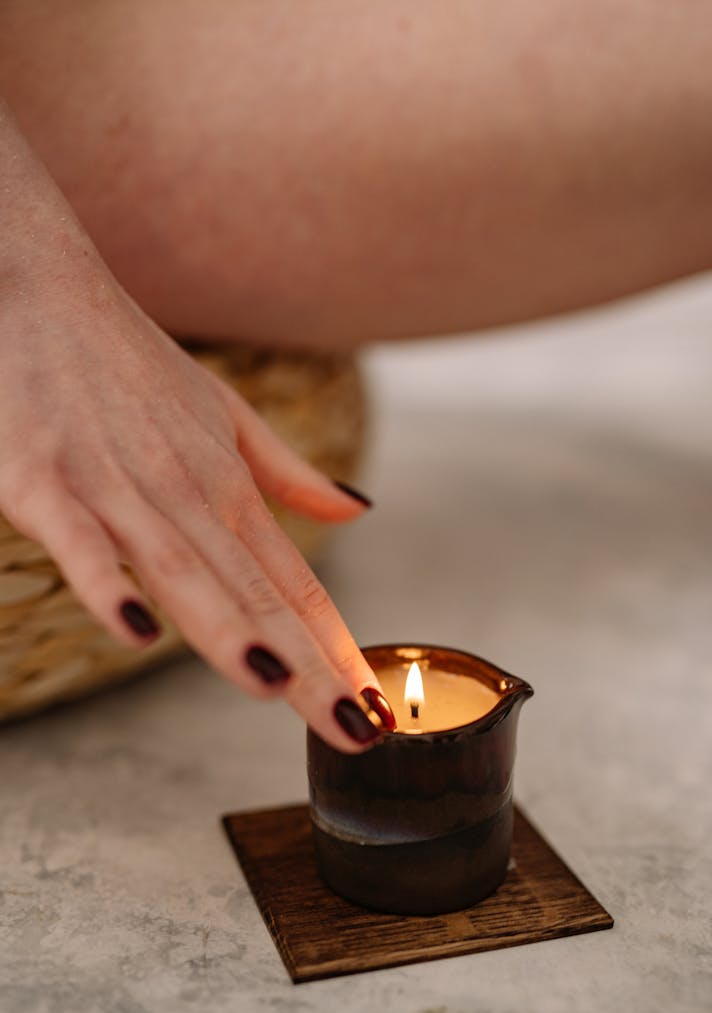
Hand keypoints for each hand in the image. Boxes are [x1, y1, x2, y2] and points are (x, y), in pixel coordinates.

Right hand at [0, 262, 394, 749]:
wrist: (36, 283)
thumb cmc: (127, 359)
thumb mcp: (222, 412)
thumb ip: (288, 471)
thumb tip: (357, 509)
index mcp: (226, 487)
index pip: (295, 583)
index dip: (336, 647)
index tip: (372, 704)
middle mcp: (185, 493)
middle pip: (255, 594)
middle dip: (307, 666)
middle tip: (353, 726)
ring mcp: (116, 488)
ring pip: (184, 572)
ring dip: (230, 632)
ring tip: (277, 688)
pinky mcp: (44, 479)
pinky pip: (81, 540)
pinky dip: (108, 581)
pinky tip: (138, 630)